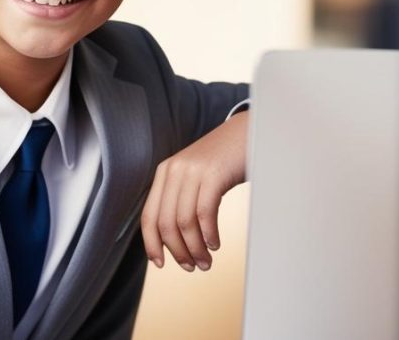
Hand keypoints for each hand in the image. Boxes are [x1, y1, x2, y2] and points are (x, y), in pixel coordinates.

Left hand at [141, 111, 248, 271]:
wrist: (249, 131)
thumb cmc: (224, 160)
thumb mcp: (196, 176)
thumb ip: (182, 198)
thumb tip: (176, 238)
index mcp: (165, 173)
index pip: (149, 215)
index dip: (151, 243)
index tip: (160, 263)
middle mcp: (174, 171)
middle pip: (166, 223)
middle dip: (177, 251)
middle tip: (192, 267)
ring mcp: (193, 171)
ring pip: (184, 221)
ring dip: (195, 248)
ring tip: (206, 261)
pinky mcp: (213, 173)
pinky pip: (204, 212)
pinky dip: (208, 234)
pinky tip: (214, 243)